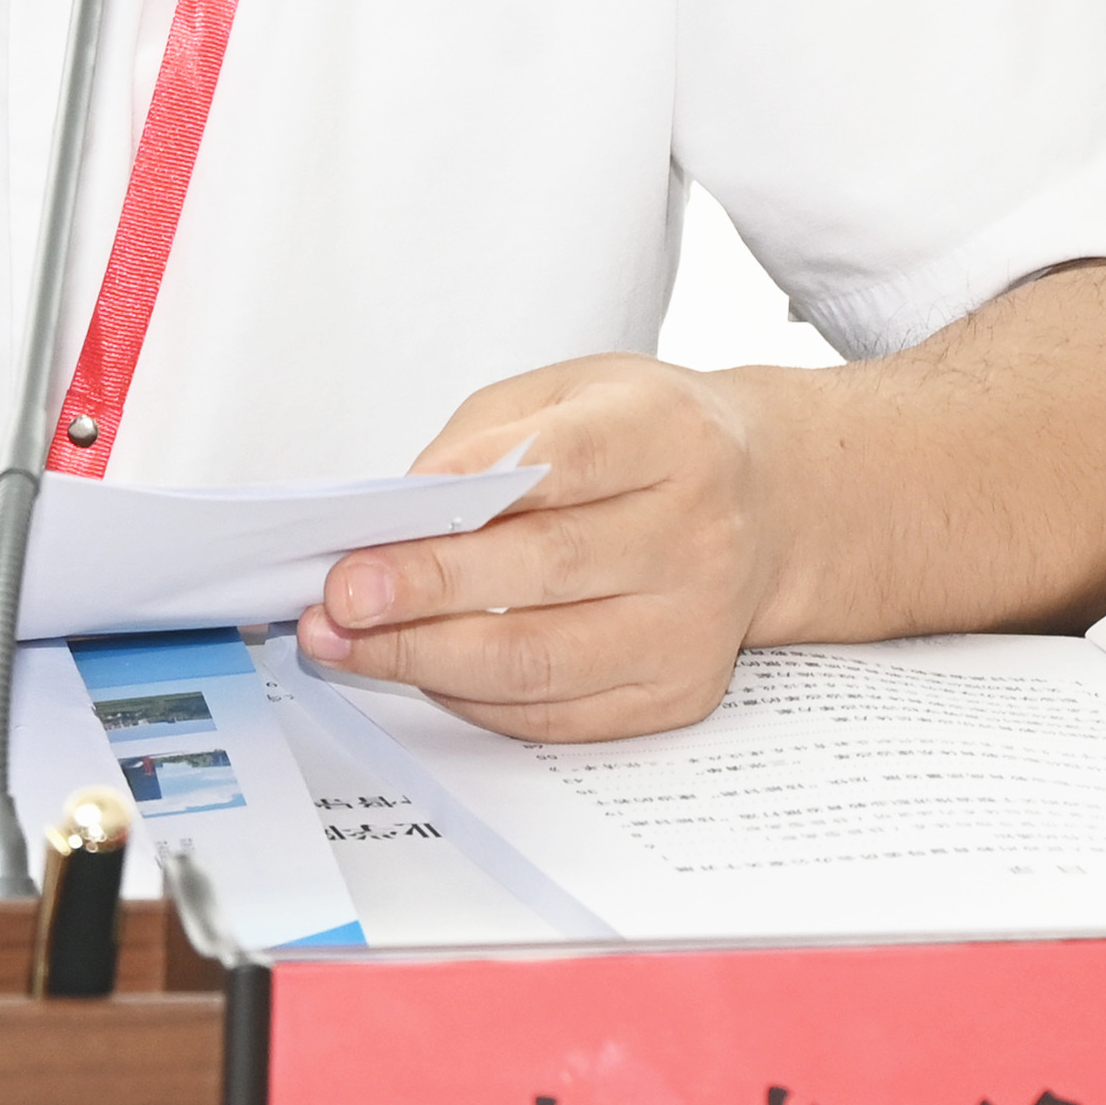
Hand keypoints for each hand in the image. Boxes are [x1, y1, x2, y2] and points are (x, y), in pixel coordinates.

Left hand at [293, 354, 788, 741]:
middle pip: (547, 569)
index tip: (385, 513)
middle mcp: (696, 535)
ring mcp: (693, 624)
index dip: (470, 488)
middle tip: (341, 593)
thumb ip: (485, 438)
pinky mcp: (677, 692)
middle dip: (426, 587)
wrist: (764, 503)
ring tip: (346, 643)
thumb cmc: (645, 439)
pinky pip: (558, 712)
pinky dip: (472, 696)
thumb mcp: (572, 392)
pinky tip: (417, 668)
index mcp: (671, 436)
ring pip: (544, 659)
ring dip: (427, 657)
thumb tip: (402, 508)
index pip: (568, 462)